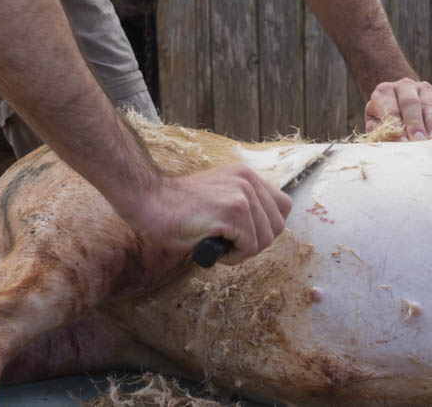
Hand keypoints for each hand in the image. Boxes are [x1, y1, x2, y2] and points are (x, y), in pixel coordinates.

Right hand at [129, 163, 291, 266]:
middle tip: (228, 243)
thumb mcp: (218, 195)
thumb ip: (241, 203)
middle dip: (254, 242)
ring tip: (218, 243)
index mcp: (245, 175)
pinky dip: (232, 256)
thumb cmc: (177, 208)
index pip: (282, 205)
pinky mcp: (234, 212)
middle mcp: (248, 180)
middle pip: (277, 226)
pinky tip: (212, 246)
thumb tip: (264, 228)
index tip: (244, 234)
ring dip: (242, 251)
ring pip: (264, 240)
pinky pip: (249, 247)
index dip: (266, 226)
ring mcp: (242, 195)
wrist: (149, 202)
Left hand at [365, 78, 431, 139]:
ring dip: (431, 123)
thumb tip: (389, 144)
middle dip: (415, 123)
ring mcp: (423, 89)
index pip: (390, 109)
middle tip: (418, 139)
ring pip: (428, 104)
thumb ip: (379, 131)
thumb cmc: (384, 118)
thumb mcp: (375, 123)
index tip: (402, 142)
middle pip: (410, 103)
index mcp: (384, 92)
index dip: (396, 126)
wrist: (400, 104)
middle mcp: (403, 86)